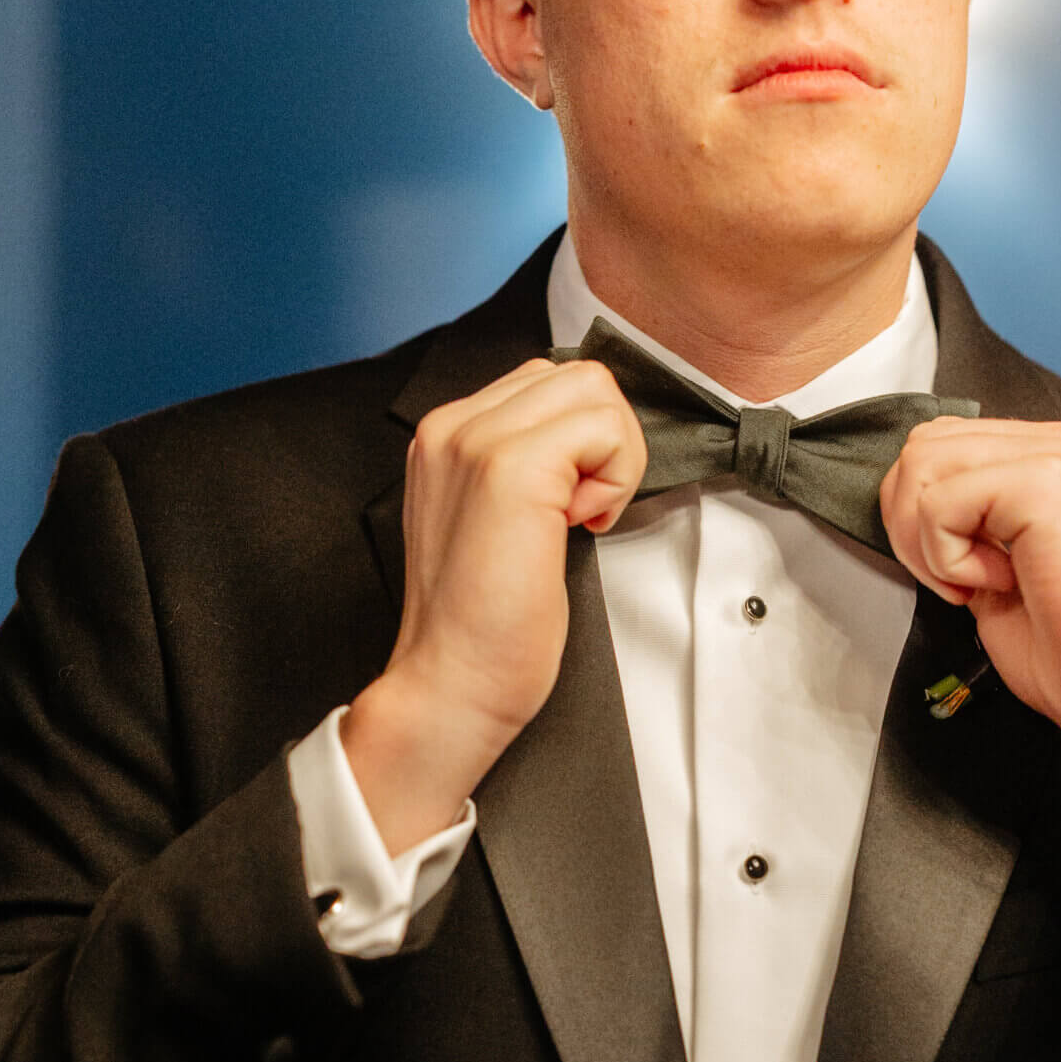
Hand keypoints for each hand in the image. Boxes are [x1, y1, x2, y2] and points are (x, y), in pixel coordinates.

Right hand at [341, 359, 646, 852]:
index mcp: (445, 434)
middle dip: (605, 442)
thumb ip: (525, 466)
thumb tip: (591, 440)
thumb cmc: (483, 625)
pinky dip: (615, 477)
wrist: (451, 685)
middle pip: (577, 376)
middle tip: (582, 513)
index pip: (547, 382)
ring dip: (613, 456)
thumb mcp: (496, 522)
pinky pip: (604, 427)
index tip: (565, 509)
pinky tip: (582, 525)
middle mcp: (453, 425)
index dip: (582, 442)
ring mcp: (477, 441)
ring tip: (579, 518)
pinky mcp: (510, 468)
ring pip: (595, 390)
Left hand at [880, 418, 1060, 846]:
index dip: (922, 516)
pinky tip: (998, 583)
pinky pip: (939, 504)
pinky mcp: (1044, 483)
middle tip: (956, 581)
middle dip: (911, 524)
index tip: (962, 574)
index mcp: (1052, 455)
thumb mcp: (995, 559)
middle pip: (923, 447)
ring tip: (977, 582)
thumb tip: (910, 501)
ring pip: (923, 465)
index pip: (940, 445)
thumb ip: (963, 514)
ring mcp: (1057, 456)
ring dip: (928, 541)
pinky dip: (947, 557)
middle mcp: (1060, 443)